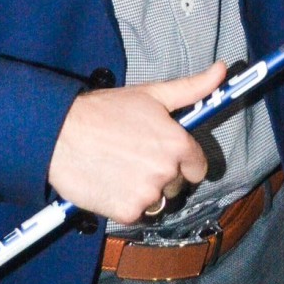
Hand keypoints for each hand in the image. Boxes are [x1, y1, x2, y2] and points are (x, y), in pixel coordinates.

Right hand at [47, 61, 227, 223]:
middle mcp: (167, 171)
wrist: (60, 133)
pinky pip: (136, 213)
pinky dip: (124, 203)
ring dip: (144, 191)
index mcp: (177, 143)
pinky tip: (110, 182)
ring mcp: (148, 194)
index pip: (198, 168)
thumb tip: (222, 70)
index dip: (183, 161)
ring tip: (120, 168)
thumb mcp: (151, 94)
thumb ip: (191, 87)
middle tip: (134, 156)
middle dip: (161, 174)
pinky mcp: (127, 212)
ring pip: (157, 200)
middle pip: (177, 185)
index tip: (164, 155)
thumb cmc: (105, 110)